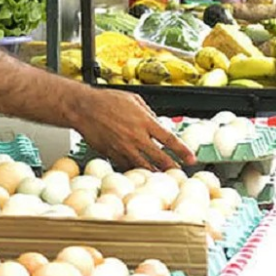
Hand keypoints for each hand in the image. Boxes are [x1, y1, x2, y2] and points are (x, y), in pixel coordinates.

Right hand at [70, 91, 194, 169]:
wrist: (84, 108)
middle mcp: (136, 137)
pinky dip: (135, 170)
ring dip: (155, 172)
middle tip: (179, 173)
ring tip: (162, 176)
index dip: (183, 151)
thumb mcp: (134, 99)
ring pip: (144, 166)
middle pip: (160, 158)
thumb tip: (157, 122)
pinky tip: (140, 172)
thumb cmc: (106, 101)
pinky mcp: (113, 154)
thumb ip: (148, 112)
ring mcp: (124, 148)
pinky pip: (127, 166)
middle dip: (173, 167)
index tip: (191, 158)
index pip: (170, 140)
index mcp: (144, 121)